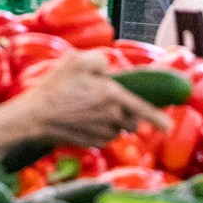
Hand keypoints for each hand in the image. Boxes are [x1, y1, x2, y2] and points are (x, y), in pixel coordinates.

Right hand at [7, 52, 164, 146]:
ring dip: (111, 121)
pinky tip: (81, 121)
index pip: (143, 109)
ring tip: (86, 110)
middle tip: (104, 103)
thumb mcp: (77, 60)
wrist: (34, 117)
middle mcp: (112, 116)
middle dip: (127, 114)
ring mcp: (102, 132)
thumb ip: (100, 60)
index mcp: (112, 95)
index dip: (158, 119)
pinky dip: (98, 130)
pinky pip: (103, 137)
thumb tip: (110, 70)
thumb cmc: (54, 87)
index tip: (168, 127)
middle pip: (131, 119)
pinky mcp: (92, 143)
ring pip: (117, 129)